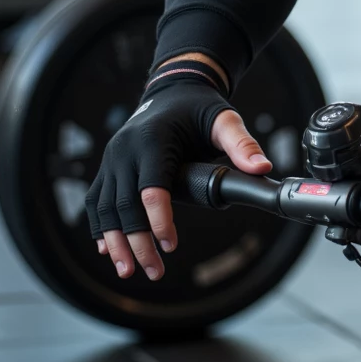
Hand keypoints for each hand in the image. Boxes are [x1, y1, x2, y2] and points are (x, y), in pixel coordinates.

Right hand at [85, 69, 271, 283]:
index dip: (160, 220)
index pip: (152, 187)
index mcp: (153, 139)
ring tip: (129, 271)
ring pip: (105, 208)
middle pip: (124, 205)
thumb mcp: (224, 120)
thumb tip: (262, 168)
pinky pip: (97, 201)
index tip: (171, 245)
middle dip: (138, 242)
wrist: (173, 90)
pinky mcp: (108, 167)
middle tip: (154, 270)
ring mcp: (112, 158)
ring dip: (115, 242)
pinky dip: (100, 227)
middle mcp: (125, 149)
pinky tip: (108, 250)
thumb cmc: (199, 107)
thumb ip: (242, 144)